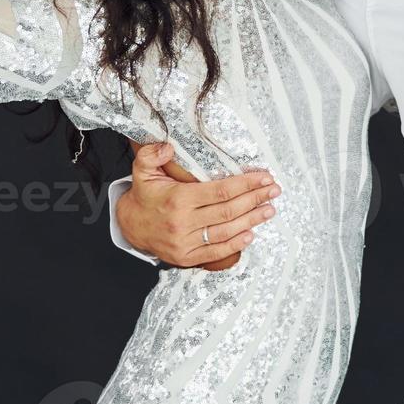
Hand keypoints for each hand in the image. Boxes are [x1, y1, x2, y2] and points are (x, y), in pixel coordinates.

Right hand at [118, 141, 279, 269]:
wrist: (129, 226)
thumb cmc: (145, 195)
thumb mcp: (142, 170)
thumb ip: (151, 154)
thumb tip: (167, 146)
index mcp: (178, 199)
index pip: (220, 191)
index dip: (246, 184)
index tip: (264, 177)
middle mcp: (183, 222)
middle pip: (228, 211)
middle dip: (255, 199)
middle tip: (274, 190)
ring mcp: (185, 242)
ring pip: (226, 231)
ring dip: (251, 220)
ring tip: (270, 209)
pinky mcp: (186, 257)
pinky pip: (216, 251)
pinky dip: (236, 244)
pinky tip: (251, 233)